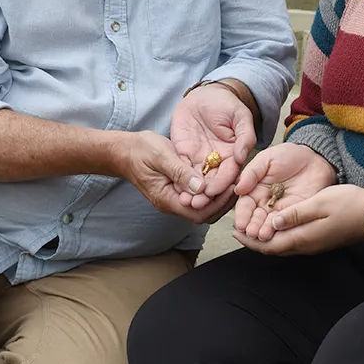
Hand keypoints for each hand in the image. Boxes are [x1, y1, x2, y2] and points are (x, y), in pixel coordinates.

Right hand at [119, 130, 234, 224]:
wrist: (124, 151)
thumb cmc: (140, 151)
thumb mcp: (161, 156)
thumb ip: (180, 172)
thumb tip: (200, 187)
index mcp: (167, 199)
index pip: (199, 211)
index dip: (217, 203)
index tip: (232, 186)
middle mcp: (172, 203)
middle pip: (204, 213)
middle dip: (223, 201)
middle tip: (239, 184)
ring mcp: (175, 198)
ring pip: (203, 206)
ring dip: (219, 196)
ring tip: (234, 180)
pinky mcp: (178, 190)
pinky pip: (198, 196)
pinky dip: (212, 190)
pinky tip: (222, 176)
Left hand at [170, 83, 254, 208]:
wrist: (205, 94)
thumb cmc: (226, 103)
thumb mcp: (240, 116)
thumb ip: (245, 136)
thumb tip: (243, 157)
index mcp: (233, 155)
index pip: (229, 174)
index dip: (222, 183)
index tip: (213, 190)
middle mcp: (217, 161)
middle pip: (212, 182)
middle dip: (205, 194)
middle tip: (197, 203)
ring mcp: (200, 159)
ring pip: (196, 180)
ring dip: (190, 192)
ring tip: (185, 201)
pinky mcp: (183, 154)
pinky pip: (181, 169)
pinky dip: (178, 180)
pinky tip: (174, 188)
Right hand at [231, 143, 337, 240]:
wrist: (315, 158)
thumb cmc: (289, 155)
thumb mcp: (266, 159)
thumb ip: (252, 172)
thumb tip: (238, 188)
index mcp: (255, 191)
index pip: (245, 206)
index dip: (242, 215)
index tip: (241, 223)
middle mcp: (266, 203)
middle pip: (256, 219)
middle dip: (252, 227)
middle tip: (251, 232)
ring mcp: (281, 210)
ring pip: (270, 224)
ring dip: (265, 231)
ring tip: (263, 235)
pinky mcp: (296, 213)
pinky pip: (288, 223)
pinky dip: (282, 229)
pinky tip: (278, 232)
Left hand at [233, 184, 363, 255]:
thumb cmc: (348, 205)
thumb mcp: (319, 203)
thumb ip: (295, 214)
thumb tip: (273, 222)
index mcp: (303, 238)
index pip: (269, 245)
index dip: (250, 240)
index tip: (235, 232)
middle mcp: (306, 246)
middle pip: (274, 249)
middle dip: (254, 241)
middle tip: (239, 230)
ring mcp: (314, 244)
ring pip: (283, 245)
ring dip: (266, 238)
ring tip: (253, 226)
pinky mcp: (319, 240)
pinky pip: (292, 241)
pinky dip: (279, 235)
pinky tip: (276, 224)